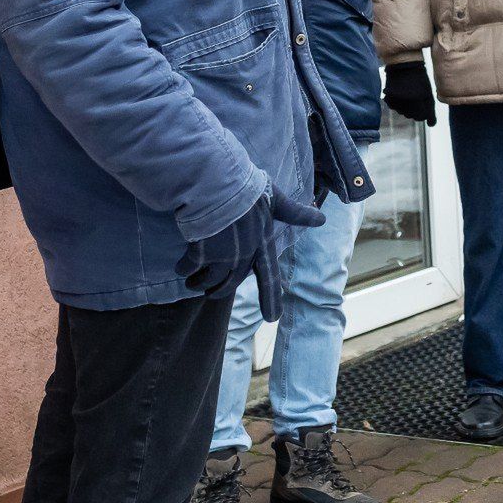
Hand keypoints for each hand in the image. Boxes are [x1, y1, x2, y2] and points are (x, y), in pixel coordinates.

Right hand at [179, 190, 324, 298]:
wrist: (219, 183)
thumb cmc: (247, 188)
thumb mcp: (276, 200)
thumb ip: (295, 213)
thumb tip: (321, 219)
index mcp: (263, 245)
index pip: (270, 276)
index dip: (271, 298)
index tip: (273, 318)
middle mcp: (245, 255)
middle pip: (230, 284)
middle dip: (218, 292)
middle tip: (209, 293)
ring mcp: (223, 257)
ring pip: (209, 282)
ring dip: (199, 285)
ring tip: (191, 282)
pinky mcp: (201, 254)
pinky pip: (189, 269)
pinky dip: (183, 270)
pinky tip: (180, 267)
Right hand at [383, 60, 437, 124]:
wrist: (404, 66)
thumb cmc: (419, 79)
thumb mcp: (428, 94)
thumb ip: (430, 111)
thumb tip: (431, 125)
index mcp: (417, 104)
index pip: (421, 117)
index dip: (424, 112)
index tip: (424, 104)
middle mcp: (405, 106)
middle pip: (411, 115)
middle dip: (415, 109)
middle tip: (416, 97)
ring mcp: (396, 103)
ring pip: (403, 112)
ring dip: (406, 106)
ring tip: (408, 93)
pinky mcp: (388, 100)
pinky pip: (394, 107)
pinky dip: (398, 103)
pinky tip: (401, 94)